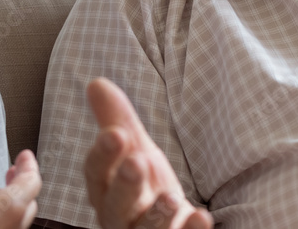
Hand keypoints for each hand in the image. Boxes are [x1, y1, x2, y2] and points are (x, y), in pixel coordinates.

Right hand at [84, 78, 212, 228]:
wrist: (169, 225)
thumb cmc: (145, 186)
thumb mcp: (134, 150)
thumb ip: (117, 120)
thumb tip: (96, 82)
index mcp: (106, 190)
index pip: (96, 174)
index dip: (103, 155)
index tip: (116, 134)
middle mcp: (120, 218)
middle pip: (116, 207)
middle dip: (125, 186)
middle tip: (137, 162)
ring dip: (156, 215)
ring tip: (171, 197)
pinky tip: (201, 216)